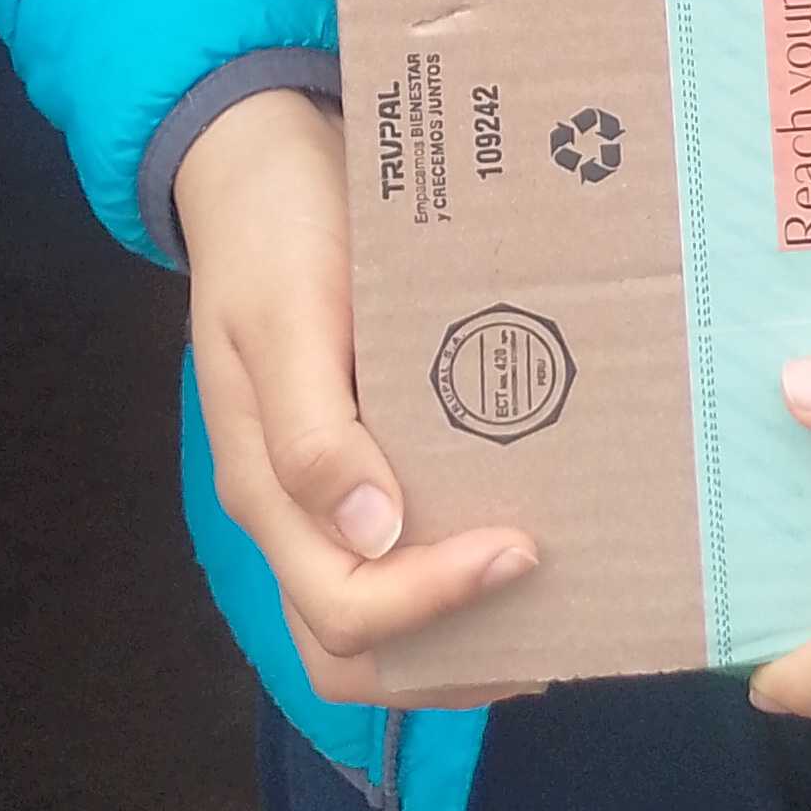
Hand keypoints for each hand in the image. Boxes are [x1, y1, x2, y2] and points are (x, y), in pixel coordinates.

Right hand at [176, 85, 536, 695]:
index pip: (343, 608)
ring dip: (458, 632)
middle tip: (551, 614)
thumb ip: (311, 429)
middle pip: (352, 649)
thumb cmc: (275, 228)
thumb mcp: (285, 312)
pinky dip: (455, 572)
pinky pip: (396, 549)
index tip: (520, 548)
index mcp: (265, 486)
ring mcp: (319, 489)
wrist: (259, 157)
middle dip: (451, 654)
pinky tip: (522, 539)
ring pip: (374, 618)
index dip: (431, 604)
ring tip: (550, 606)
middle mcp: (290, 509)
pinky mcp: (355, 455)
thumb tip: (373, 536)